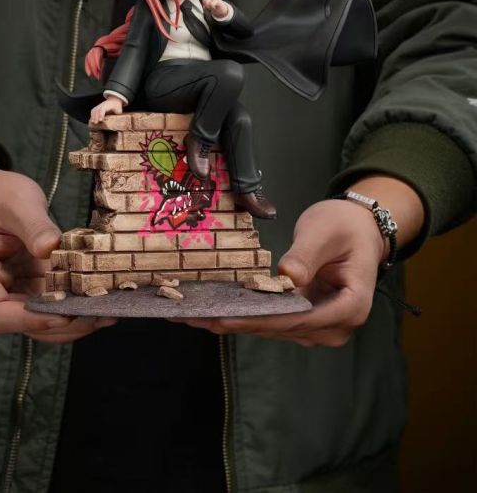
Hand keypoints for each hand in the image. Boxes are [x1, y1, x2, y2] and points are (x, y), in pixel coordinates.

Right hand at [0, 145, 115, 342]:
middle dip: (62, 322)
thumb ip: (34, 226)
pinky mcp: (23, 289)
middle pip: (22, 323)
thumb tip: (52, 248)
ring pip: (39, 319)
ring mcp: (5, 294)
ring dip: (72, 319)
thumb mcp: (16, 202)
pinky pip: (47, 304)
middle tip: (100, 315)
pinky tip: (99, 299)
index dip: (34, 318)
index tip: (66, 314)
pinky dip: (71, 304)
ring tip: (107, 310)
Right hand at [90, 94, 123, 123]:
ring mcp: (100, 105)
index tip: (100, 120)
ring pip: (94, 110)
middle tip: (96, 123)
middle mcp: (103, 104)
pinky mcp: (97, 107)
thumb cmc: (117, 107)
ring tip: (93, 122)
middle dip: (96, 116)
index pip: (103, 109)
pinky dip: (92, 115)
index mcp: (109, 105)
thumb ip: (117, 115)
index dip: (101, 114)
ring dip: (93, 116)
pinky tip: (92, 120)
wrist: (114, 100)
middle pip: (97, 110)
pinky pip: (93, 110)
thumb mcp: (119, 110)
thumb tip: (118, 122)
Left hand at [170, 198, 388, 346]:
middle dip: (239, 323)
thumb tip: (287, 277)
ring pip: (274, 328)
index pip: (300, 317)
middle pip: (283, 328)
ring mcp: (321, 325)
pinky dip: (247, 315)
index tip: (225, 316)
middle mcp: (337, 324)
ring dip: (238, 322)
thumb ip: (306, 255)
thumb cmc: (345, 226)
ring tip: (197, 315)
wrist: (359, 228)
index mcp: (351, 306)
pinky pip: (274, 320)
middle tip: (196, 317)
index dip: (261, 319)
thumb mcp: (325, 232)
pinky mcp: (306, 318)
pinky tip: (215, 311)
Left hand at [199, 0, 229, 18]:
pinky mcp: (219, 1)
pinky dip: (212, 7)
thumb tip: (203, 7)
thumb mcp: (209, 5)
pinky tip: (214, 7)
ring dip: (209, 7)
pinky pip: (212, 4)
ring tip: (212, 7)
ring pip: (208, 2)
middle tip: (209, 7)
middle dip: (206, 5)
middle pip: (204, 0)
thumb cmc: (216, 6)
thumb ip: (205, 5)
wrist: (222, 9)